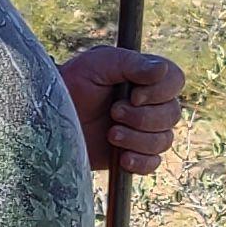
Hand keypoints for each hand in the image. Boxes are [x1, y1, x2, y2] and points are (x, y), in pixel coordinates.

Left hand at [62, 40, 185, 174]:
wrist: (49, 116)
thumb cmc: (72, 83)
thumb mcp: (98, 64)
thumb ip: (131, 64)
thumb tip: (162, 70)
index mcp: (146, 78)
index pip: (175, 81)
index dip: (161, 91)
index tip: (135, 95)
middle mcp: (150, 104)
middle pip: (172, 114)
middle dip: (143, 117)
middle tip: (113, 113)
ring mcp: (143, 131)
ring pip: (164, 140)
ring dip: (138, 138)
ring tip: (111, 134)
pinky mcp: (133, 154)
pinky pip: (153, 163)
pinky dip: (141, 161)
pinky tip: (123, 158)